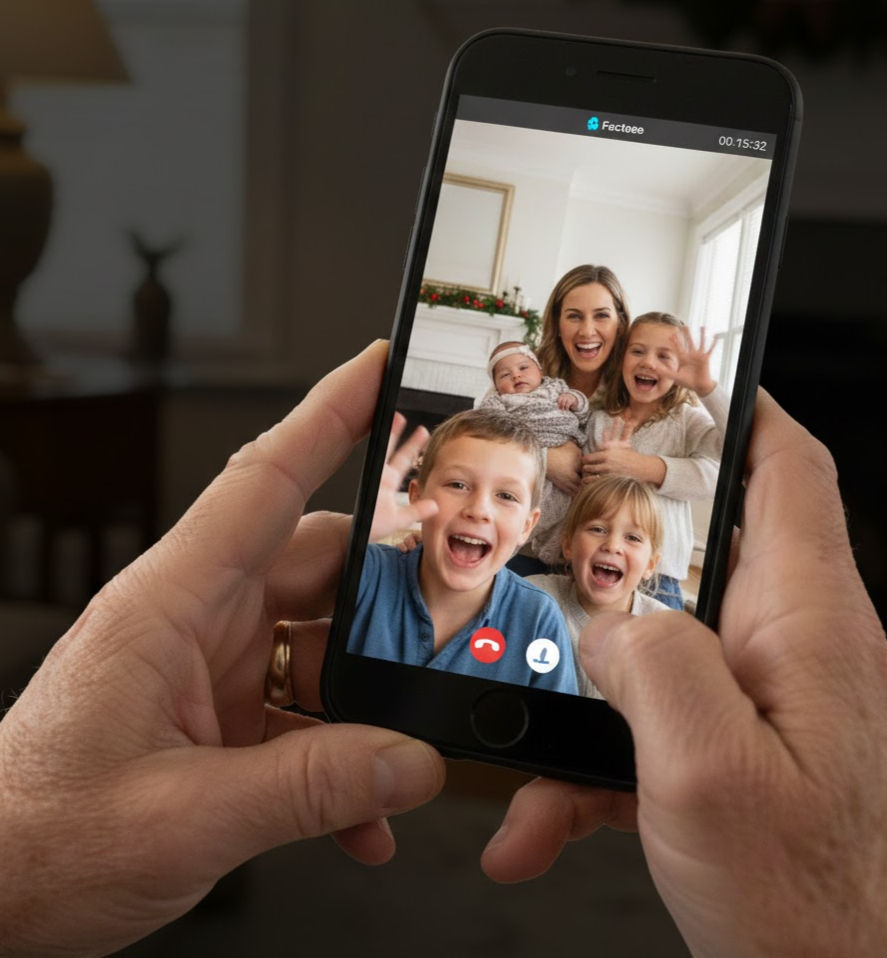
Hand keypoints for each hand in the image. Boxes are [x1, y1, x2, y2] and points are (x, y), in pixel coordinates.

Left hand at [0, 342, 445, 956]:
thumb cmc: (36, 839)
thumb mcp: (185, 818)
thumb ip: (312, 788)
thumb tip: (411, 762)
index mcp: (170, 604)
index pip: (264, 480)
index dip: (328, 413)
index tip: (382, 366)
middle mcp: (196, 621)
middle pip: (318, 567)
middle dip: (387, 595)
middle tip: (446, 623)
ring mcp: (213, 668)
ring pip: (324, 643)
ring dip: (369, 702)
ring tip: (400, 756)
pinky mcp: (223, 715)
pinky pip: (307, 711)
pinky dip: (344, 756)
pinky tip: (361, 813)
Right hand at [482, 389, 886, 956]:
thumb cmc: (816, 907)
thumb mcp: (709, 773)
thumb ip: (654, 667)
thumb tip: (611, 625)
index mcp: (805, 624)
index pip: (786, 473)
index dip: (740, 413)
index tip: (686, 383)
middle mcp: (792, 651)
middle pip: (702, 552)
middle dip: (621, 545)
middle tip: (560, 535)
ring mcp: (763, 704)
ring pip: (656, 652)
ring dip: (585, 692)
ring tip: (531, 738)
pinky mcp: (734, 755)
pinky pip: (650, 732)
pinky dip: (590, 766)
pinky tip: (540, 819)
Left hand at [668, 325, 716, 396]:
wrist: (699, 386)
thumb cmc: (688, 382)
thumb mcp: (674, 376)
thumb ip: (664, 372)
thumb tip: (654, 369)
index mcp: (683, 359)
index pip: (678, 348)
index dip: (675, 341)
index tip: (672, 334)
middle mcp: (691, 356)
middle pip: (688, 343)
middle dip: (686, 335)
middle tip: (684, 326)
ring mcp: (699, 356)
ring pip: (700, 343)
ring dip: (701, 335)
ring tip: (702, 326)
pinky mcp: (706, 358)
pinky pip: (710, 349)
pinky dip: (713, 343)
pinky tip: (716, 336)